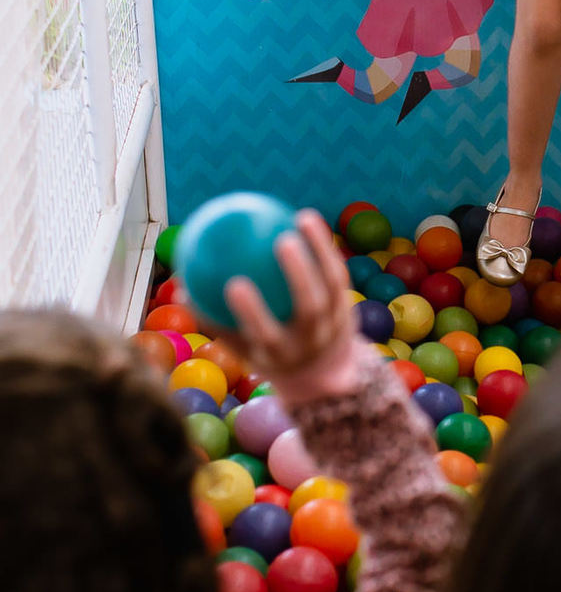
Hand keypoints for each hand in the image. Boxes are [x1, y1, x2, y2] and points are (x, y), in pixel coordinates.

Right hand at [223, 210, 358, 398]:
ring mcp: (332, 324)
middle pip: (309, 307)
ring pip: (331, 285)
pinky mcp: (347, 308)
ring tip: (301, 217)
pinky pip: (337, 273)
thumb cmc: (267, 352)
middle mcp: (309, 340)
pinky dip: (325, 247)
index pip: (264, 335)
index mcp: (278, 354)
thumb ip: (214, 320)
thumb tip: (181, 288)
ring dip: (319, 251)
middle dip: (299, 275)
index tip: (234, 283)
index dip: (252, 312)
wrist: (323, 374)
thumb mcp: (241, 348)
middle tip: (281, 240)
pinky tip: (308, 219)